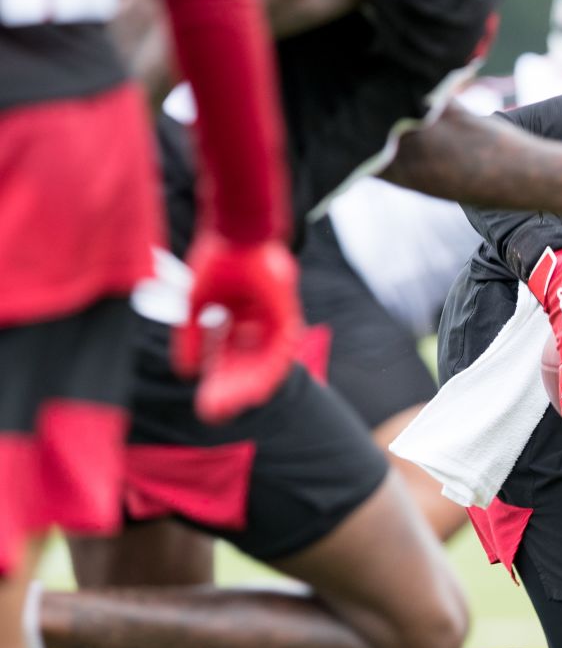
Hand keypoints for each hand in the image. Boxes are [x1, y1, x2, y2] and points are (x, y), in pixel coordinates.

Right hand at [173, 233, 301, 423]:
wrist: (237, 233)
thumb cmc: (219, 258)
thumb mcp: (197, 303)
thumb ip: (192, 336)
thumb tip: (187, 372)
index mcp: (239, 319)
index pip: (228, 359)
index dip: (215, 381)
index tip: (202, 402)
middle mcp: (258, 324)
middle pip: (244, 366)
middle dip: (227, 390)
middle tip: (211, 414)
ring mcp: (276, 322)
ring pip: (262, 366)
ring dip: (244, 389)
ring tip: (226, 409)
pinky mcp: (288, 319)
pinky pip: (279, 355)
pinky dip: (265, 374)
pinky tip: (252, 394)